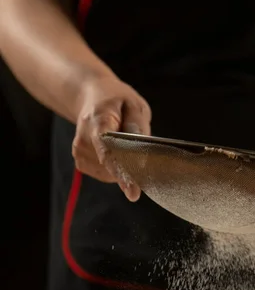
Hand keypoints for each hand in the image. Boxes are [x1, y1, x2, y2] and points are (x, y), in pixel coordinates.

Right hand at [72, 76, 151, 200]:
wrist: (91, 97)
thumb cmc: (116, 101)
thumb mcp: (133, 104)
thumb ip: (137, 126)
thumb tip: (140, 150)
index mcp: (98, 121)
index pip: (109, 151)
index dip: (122, 173)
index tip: (133, 192)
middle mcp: (84, 139)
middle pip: (112, 166)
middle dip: (131, 164)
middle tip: (136, 143)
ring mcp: (80, 152)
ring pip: (111, 174)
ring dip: (123, 164)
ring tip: (120, 141)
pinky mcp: (81, 162)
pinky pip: (106, 174)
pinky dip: (115, 167)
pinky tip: (114, 150)